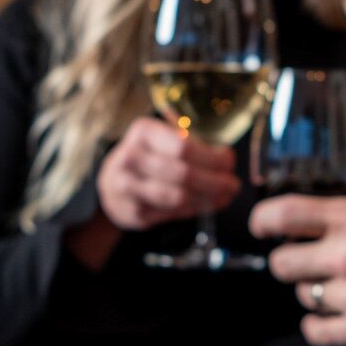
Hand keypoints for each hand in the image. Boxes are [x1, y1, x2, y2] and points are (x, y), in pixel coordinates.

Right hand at [95, 116, 240, 231]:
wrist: (112, 184)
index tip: (229, 161)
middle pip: (183, 173)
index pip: (184, 147)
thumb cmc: (147, 157)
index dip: (212, 157)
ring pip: (178, 197)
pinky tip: (206, 205)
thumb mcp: (160, 137)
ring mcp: (128, 187)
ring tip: (225, 196)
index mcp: (143, 132)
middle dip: (215, 181)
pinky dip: (194, 210)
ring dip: (208, 199)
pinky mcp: (133, 212)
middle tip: (233, 184)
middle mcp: (130, 158)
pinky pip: (172, 213)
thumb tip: (225, 155)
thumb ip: (190, 141)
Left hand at [250, 196, 345, 345]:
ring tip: (339, 289)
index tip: (261, 225)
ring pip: (302, 296)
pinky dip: (319, 326)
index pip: (285, 213)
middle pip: (281, 262)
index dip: (264, 220)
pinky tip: (333, 319)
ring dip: (314, 293)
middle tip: (304, 263)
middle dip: (289, 262)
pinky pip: (316, 330)